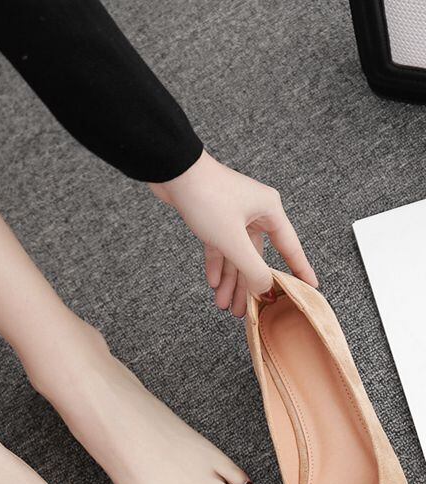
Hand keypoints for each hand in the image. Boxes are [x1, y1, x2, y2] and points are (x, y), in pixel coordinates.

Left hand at [149, 150, 317, 317]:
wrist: (174, 173)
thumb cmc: (207, 197)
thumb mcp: (233, 239)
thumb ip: (252, 267)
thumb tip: (266, 288)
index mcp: (269, 211)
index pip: (290, 247)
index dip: (299, 270)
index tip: (309, 287)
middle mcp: (254, 213)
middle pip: (256, 257)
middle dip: (248, 285)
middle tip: (245, 311)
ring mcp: (232, 215)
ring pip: (235, 254)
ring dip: (230, 280)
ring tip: (224, 304)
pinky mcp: (212, 217)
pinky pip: (219, 247)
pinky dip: (216, 265)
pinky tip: (214, 283)